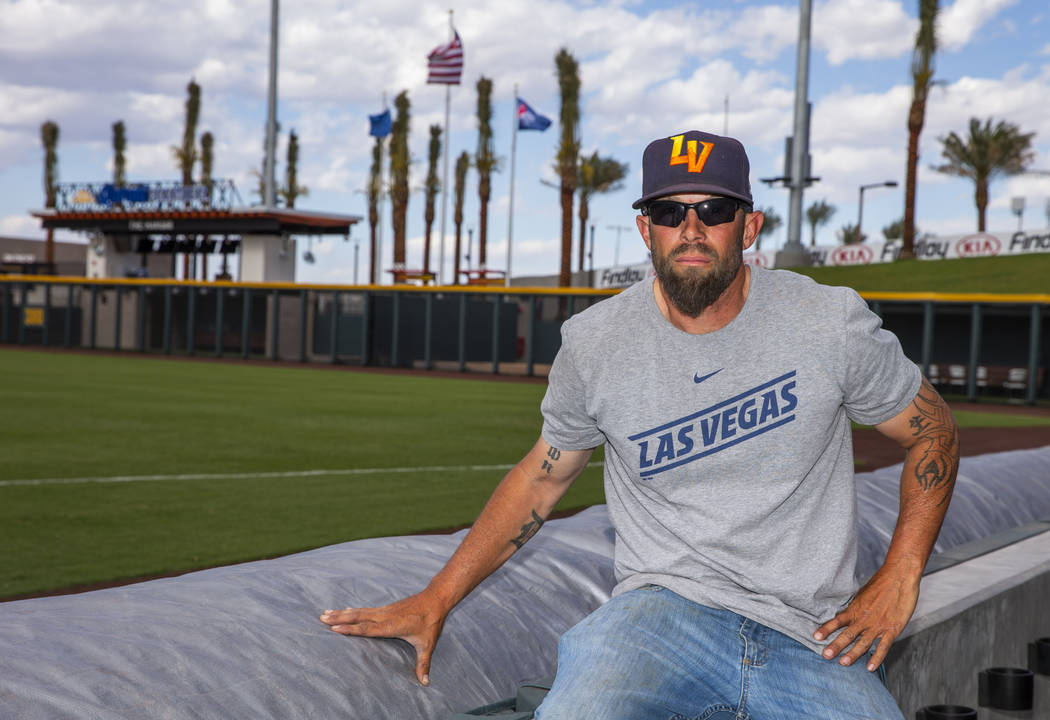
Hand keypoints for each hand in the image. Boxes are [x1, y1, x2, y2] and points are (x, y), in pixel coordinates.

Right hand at [320, 591, 446, 685]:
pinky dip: (353, 610)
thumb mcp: (428, 644)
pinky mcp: (387, 608)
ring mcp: (385, 610)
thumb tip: (425, 682)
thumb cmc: (431, 622)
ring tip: (326, 612)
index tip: (335, 628)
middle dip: (340, 618)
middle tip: (322, 617)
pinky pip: (366, 609)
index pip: (368, 628)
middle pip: (359, 617)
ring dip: (343, 612)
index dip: (351, 628)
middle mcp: (385, 616)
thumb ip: (424, 664)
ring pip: (360, 611)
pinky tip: (346, 611)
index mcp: (392, 626)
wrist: (436, 598)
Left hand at [812, 565, 919, 671]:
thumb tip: (847, 613)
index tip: (815, 637)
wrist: (899, 576)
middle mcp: (865, 618)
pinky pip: (883, 646)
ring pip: (863, 643)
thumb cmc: (882, 583)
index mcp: (856, 608)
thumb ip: (856, 606)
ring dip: (852, 654)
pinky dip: (876, 658)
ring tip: (843, 663)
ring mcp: (878, 625)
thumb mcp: (863, 593)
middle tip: (825, 655)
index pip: (838, 621)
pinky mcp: (892, 629)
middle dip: (836, 646)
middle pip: (847, 634)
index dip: (826, 629)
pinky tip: (870, 667)